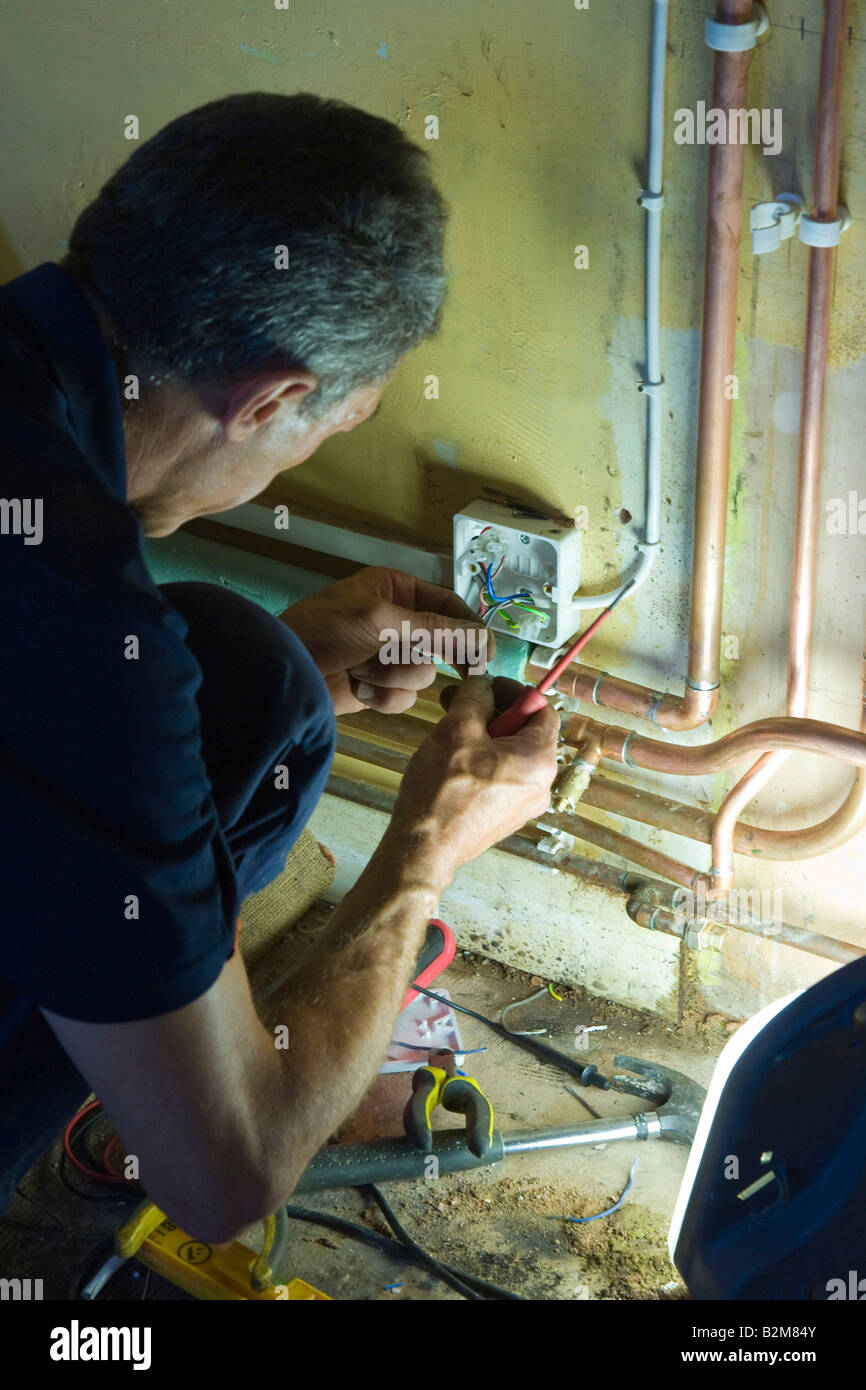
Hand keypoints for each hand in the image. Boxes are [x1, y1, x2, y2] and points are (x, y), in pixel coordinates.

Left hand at [280, 567, 492, 714]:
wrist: (284, 672)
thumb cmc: (325, 630)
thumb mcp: (382, 620)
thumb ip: (436, 628)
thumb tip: (483, 636)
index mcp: (396, 590)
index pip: (447, 604)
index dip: (469, 626)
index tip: (488, 650)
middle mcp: (396, 621)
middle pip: (443, 641)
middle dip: (440, 655)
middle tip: (469, 672)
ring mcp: (386, 655)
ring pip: (423, 673)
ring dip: (396, 674)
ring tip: (365, 668)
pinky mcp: (377, 686)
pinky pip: (403, 696)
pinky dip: (383, 695)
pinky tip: (359, 688)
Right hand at [390, 675, 559, 885]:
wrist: (425, 848)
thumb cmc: (442, 793)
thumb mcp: (457, 728)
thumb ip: (475, 697)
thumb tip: (482, 684)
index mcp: (540, 761)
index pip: (543, 710)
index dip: (514, 691)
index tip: (489, 685)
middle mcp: (541, 785)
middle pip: (526, 733)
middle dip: (493, 713)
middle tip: (461, 704)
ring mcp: (523, 805)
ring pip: (511, 756)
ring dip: (484, 736)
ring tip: (451, 731)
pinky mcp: (505, 817)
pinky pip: (501, 778)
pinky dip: (483, 762)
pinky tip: (453, 761)